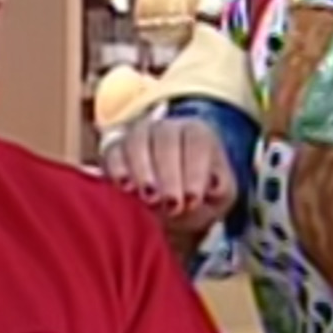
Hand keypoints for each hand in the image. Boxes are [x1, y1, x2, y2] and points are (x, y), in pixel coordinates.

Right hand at [101, 116, 235, 231]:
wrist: (172, 200)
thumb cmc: (198, 196)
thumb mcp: (219, 196)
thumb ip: (220, 190)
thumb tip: (213, 184)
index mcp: (198, 133)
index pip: (197, 142)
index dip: (195, 170)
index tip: (193, 200)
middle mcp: (168, 127)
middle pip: (166, 138)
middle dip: (169, 174)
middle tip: (172, 205)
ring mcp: (139, 134)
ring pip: (137, 140)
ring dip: (142, 170)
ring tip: (149, 198)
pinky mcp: (115, 148)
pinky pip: (112, 150)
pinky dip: (117, 168)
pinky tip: (125, 187)